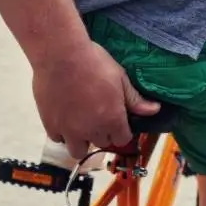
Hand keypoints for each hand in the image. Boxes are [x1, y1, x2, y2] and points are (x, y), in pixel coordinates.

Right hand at [32, 41, 160, 158]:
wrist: (61, 55)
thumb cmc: (94, 62)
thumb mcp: (120, 77)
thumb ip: (135, 99)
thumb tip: (154, 110)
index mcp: (112, 120)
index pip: (122, 139)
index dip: (121, 130)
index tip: (117, 119)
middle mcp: (92, 130)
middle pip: (102, 143)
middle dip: (103, 133)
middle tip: (98, 115)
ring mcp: (69, 131)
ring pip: (78, 150)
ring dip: (82, 140)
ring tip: (80, 122)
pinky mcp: (50, 125)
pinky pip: (58, 139)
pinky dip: (62, 133)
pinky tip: (64, 117)